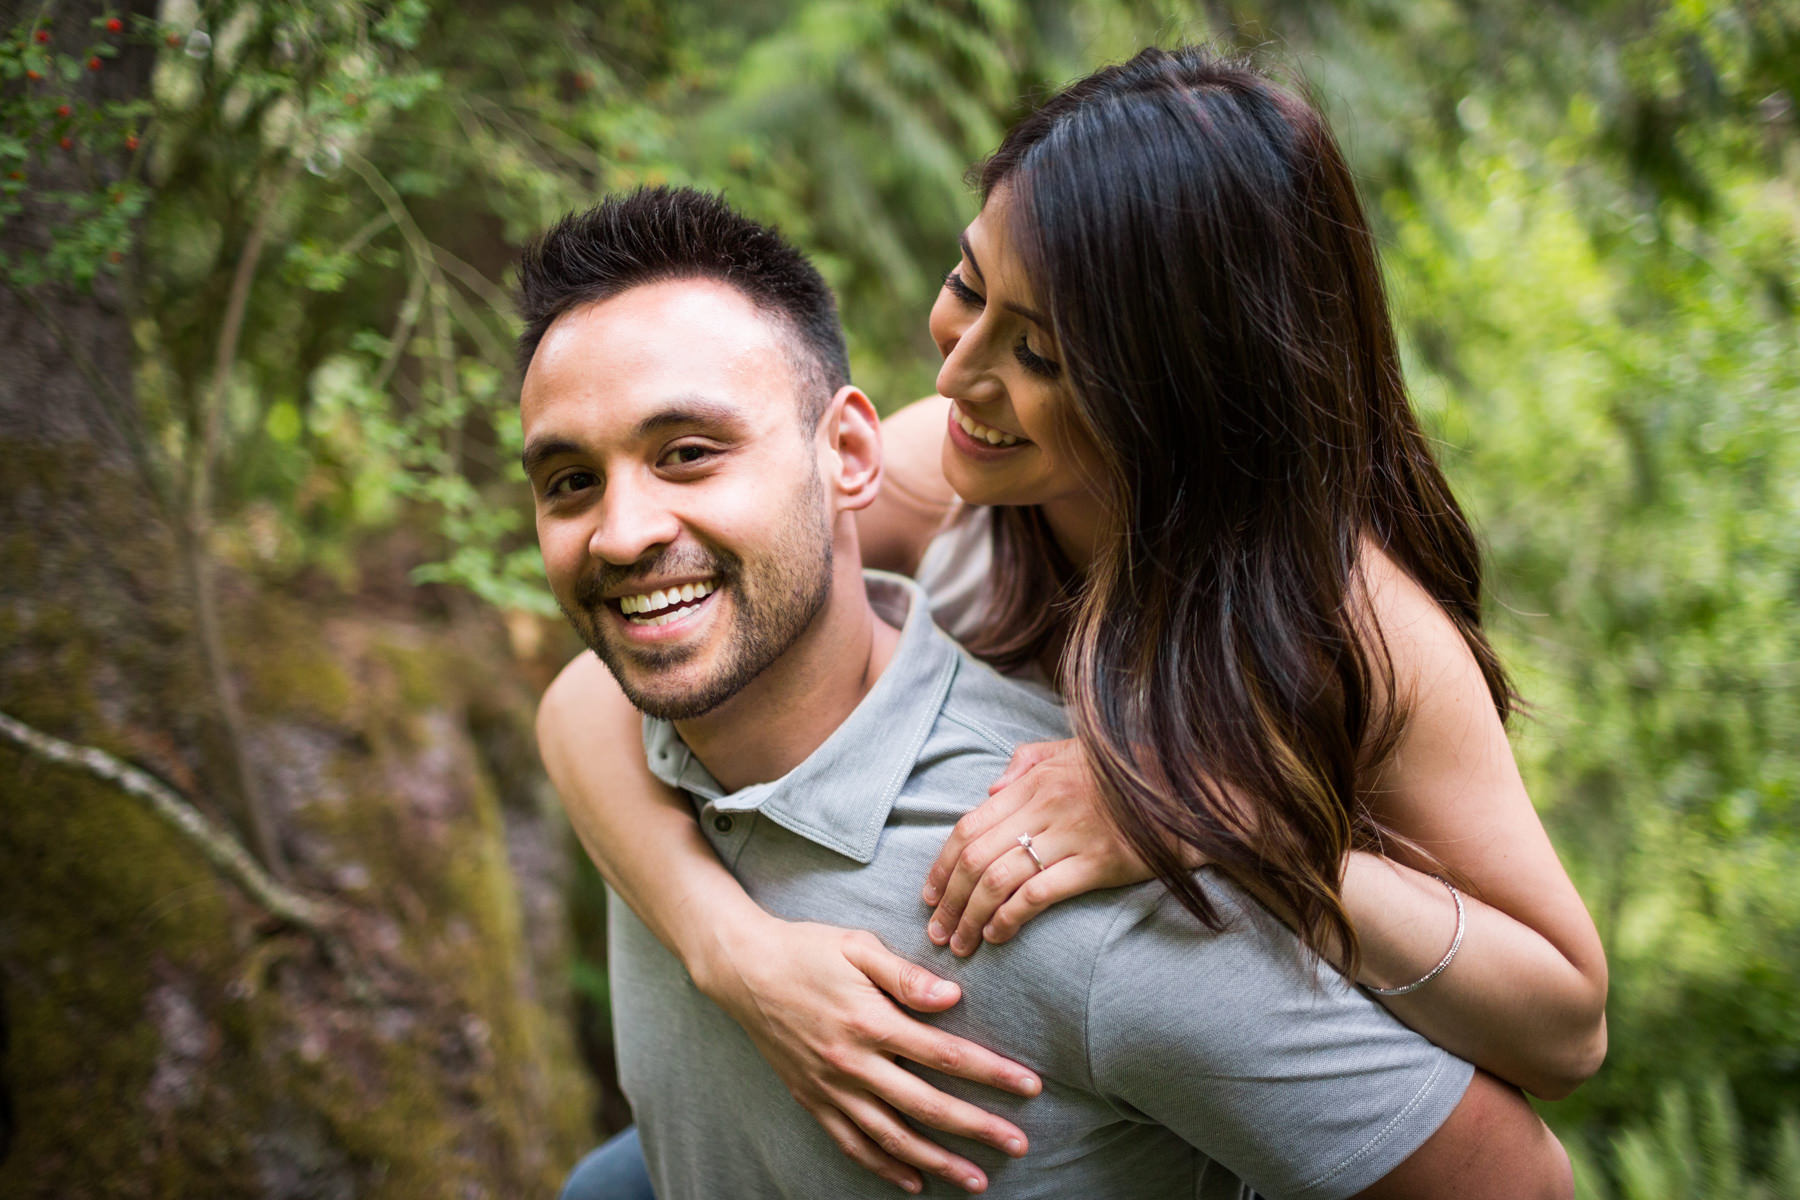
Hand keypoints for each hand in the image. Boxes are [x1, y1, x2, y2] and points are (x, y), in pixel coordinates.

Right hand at [696, 914, 1042, 1193]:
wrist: (741, 968)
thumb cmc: (806, 949)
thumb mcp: (857, 946)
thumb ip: (906, 975)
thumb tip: (953, 997)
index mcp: (870, 1021)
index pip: (945, 1053)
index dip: (991, 1073)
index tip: (1029, 1086)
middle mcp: (851, 1062)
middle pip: (926, 1106)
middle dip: (978, 1128)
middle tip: (1019, 1145)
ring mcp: (830, 1086)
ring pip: (891, 1136)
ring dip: (937, 1161)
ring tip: (977, 1180)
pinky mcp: (811, 1098)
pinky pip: (851, 1143)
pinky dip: (883, 1167)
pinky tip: (913, 1181)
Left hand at [922, 739, 1165, 954]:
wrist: (1189, 791)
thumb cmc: (1127, 772)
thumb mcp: (1073, 750)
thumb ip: (1026, 761)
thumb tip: (989, 789)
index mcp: (1033, 781)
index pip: (968, 826)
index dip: (941, 866)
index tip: (929, 895)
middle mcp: (1045, 806)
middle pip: (976, 858)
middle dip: (949, 900)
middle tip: (936, 931)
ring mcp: (1071, 835)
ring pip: (999, 880)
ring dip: (971, 917)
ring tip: (962, 944)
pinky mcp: (1098, 863)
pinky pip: (1039, 894)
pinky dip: (1010, 918)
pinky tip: (999, 935)